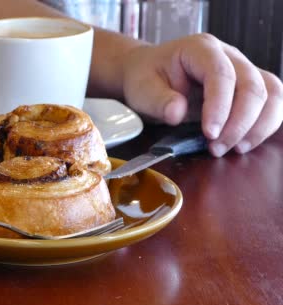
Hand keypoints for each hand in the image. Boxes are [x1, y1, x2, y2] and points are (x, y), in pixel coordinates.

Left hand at [121, 33, 282, 156]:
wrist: (148, 74)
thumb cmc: (146, 78)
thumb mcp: (141, 89)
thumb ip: (158, 101)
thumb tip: (177, 113)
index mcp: (200, 49)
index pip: (221, 74)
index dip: (220, 106)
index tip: (210, 134)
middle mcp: (228, 55)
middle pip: (252, 85)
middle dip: (239, 123)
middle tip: (217, 148)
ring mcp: (242, 69)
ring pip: (270, 93)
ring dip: (257, 126)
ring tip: (233, 148)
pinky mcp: (248, 86)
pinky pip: (271, 103)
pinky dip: (263, 126)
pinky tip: (243, 143)